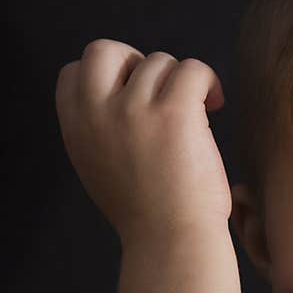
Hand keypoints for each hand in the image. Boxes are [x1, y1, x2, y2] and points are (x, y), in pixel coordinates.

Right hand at [55, 39, 230, 245]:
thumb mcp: (101, 169)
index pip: (76, 71)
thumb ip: (100, 131)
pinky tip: (216, 103)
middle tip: (165, 93)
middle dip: (138, 63)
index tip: (138, 96)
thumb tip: (121, 97)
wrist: (172, 243)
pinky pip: (193, 70)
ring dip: (183, 83)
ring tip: (199, 115)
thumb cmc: (149, 216)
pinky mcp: (174, 112)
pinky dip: (207, 80)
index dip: (111, 75)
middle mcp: (98, 113)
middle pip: (107, 49)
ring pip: (160, 62)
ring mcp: (134, 109)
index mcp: (76, 128)